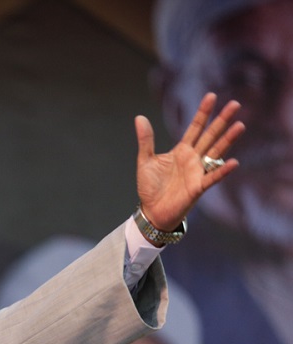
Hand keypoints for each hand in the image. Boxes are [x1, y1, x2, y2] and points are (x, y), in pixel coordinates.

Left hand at [134, 92, 243, 230]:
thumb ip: (146, 140)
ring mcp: (197, 172)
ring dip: (227, 140)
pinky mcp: (197, 187)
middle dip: (221, 121)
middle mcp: (193, 159)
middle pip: (210, 136)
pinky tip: (232, 162)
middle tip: (235, 104)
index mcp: (182, 150)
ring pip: (215, 152)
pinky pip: (212, 178)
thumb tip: (139, 118)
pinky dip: (222, 170)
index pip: (195, 128)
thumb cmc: (150, 187)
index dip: (203, 113)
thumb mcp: (145, 160)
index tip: (211, 96)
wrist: (152, 211)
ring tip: (240, 126)